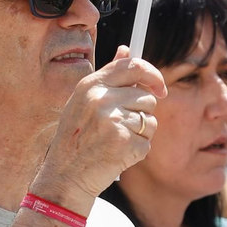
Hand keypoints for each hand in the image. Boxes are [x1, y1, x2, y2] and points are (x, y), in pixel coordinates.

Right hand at [33, 46, 165, 209]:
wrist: (65, 176)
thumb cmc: (76, 138)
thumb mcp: (84, 101)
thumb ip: (108, 76)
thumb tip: (126, 50)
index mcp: (91, 85)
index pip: (133, 66)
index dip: (153, 75)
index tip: (160, 88)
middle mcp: (101, 99)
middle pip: (147, 97)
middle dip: (141, 113)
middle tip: (120, 128)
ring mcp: (113, 121)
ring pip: (150, 120)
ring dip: (140, 133)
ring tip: (116, 141)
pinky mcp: (125, 143)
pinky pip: (147, 142)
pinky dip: (137, 151)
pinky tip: (117, 154)